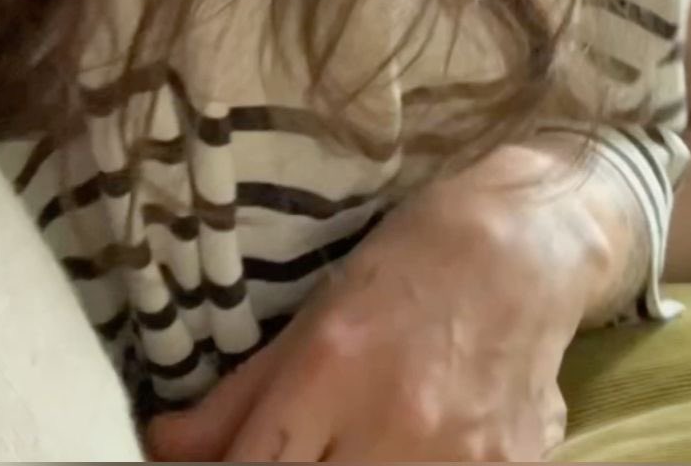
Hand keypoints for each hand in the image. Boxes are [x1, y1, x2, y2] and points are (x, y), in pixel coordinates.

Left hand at [145, 139, 629, 461]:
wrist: (527, 246)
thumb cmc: (409, 265)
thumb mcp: (317, 316)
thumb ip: (240, 396)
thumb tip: (163, 446)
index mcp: (332, 367)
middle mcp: (394, 421)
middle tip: (297, 450)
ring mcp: (457, 459)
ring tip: (356, 444)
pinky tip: (412, 448)